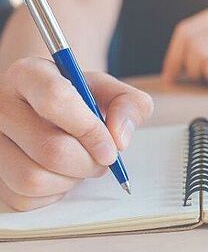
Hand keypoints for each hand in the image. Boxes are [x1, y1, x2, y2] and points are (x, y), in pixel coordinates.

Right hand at [0, 58, 152, 210]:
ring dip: (70, 180)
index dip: (90, 130)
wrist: (49, 110)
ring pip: (34, 179)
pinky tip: (59, 173)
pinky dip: (52, 193)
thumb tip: (119, 138)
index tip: (112, 149)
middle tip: (102, 159)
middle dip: (88, 163)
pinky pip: (24, 197)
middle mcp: (0, 105)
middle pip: (50, 149)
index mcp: (29, 74)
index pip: (56, 99)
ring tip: (80, 163)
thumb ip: (130, 105)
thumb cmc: (82, 99)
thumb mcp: (111, 91)